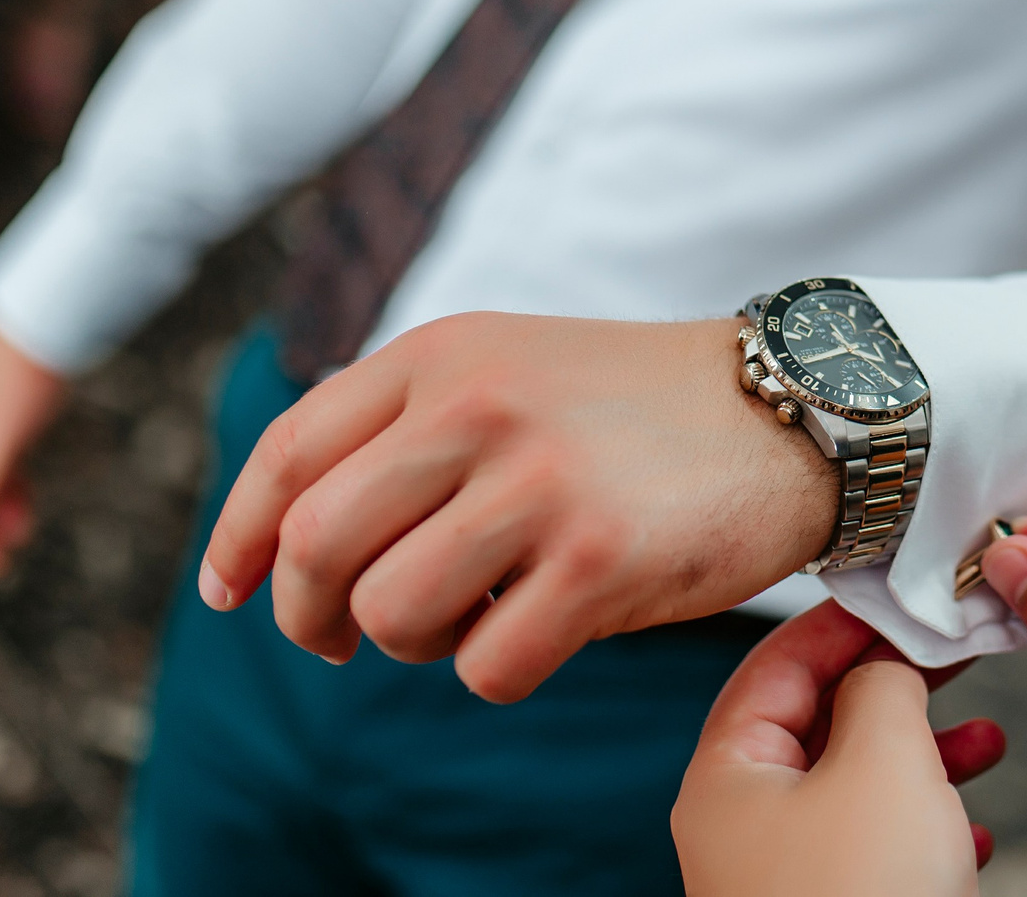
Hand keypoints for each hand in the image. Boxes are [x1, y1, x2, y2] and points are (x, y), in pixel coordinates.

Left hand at [198, 312, 838, 702]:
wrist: (795, 409)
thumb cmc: (640, 410)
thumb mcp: (513, 370)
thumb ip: (409, 427)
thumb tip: (286, 547)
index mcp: (446, 354)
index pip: (291, 454)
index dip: (239, 538)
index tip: (231, 592)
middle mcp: (479, 406)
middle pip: (318, 546)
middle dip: (310, 615)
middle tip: (342, 640)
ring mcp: (540, 481)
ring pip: (391, 617)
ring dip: (417, 645)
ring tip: (474, 617)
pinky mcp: (600, 559)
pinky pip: (486, 668)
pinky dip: (498, 672)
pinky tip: (545, 630)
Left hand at [673, 600, 1002, 896]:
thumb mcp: (881, 760)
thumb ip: (883, 686)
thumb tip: (887, 662)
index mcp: (728, 777)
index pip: (776, 663)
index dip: (846, 620)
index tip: (904, 593)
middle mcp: (744, 827)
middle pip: (819, 722)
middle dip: (897, 687)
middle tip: (955, 651)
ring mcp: (783, 879)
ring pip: (858, 787)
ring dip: (927, 754)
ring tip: (988, 738)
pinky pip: (879, 850)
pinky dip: (929, 824)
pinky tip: (978, 828)